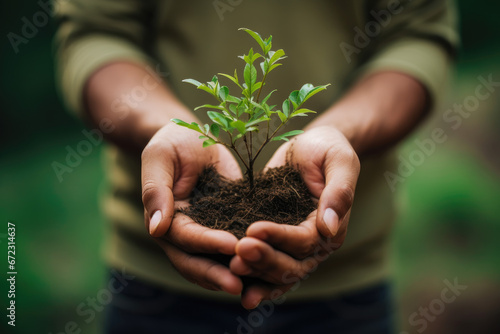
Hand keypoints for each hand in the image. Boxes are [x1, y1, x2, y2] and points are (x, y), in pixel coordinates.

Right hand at [141, 122, 243, 293]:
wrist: (195, 139)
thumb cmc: (173, 142)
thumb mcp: (161, 157)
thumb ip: (155, 190)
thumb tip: (154, 229)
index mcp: (165, 220)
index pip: (185, 238)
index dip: (206, 242)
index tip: (230, 245)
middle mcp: (183, 235)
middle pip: (196, 262)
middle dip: (218, 274)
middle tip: (240, 284)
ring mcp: (206, 234)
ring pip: (216, 263)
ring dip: (234, 275)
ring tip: (256, 285)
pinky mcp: (228, 226)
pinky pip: (236, 249)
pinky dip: (249, 262)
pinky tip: (268, 268)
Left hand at [229, 126, 359, 307]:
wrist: (310, 146)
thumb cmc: (327, 150)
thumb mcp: (339, 161)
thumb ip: (339, 192)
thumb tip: (330, 228)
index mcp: (331, 228)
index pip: (305, 242)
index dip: (280, 238)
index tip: (254, 229)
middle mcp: (312, 244)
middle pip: (291, 266)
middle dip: (264, 260)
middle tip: (239, 251)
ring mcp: (291, 245)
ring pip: (276, 272)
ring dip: (255, 271)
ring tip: (231, 265)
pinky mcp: (272, 238)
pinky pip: (264, 264)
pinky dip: (252, 276)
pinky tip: (234, 282)